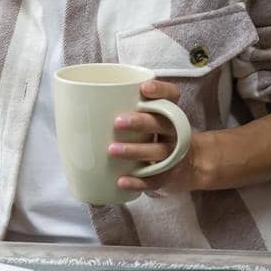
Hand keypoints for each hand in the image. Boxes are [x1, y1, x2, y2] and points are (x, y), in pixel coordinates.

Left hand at [107, 78, 208, 195]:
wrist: (189, 162)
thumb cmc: (158, 133)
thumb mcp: (153, 116)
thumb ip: (129, 105)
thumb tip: (81, 101)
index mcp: (171, 112)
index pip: (172, 95)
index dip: (161, 90)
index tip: (144, 88)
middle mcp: (175, 131)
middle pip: (162, 124)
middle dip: (141, 122)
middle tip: (117, 122)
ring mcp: (174, 154)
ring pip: (158, 152)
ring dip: (135, 151)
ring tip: (112, 150)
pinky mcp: (169, 175)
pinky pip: (155, 180)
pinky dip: (139, 182)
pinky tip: (121, 181)